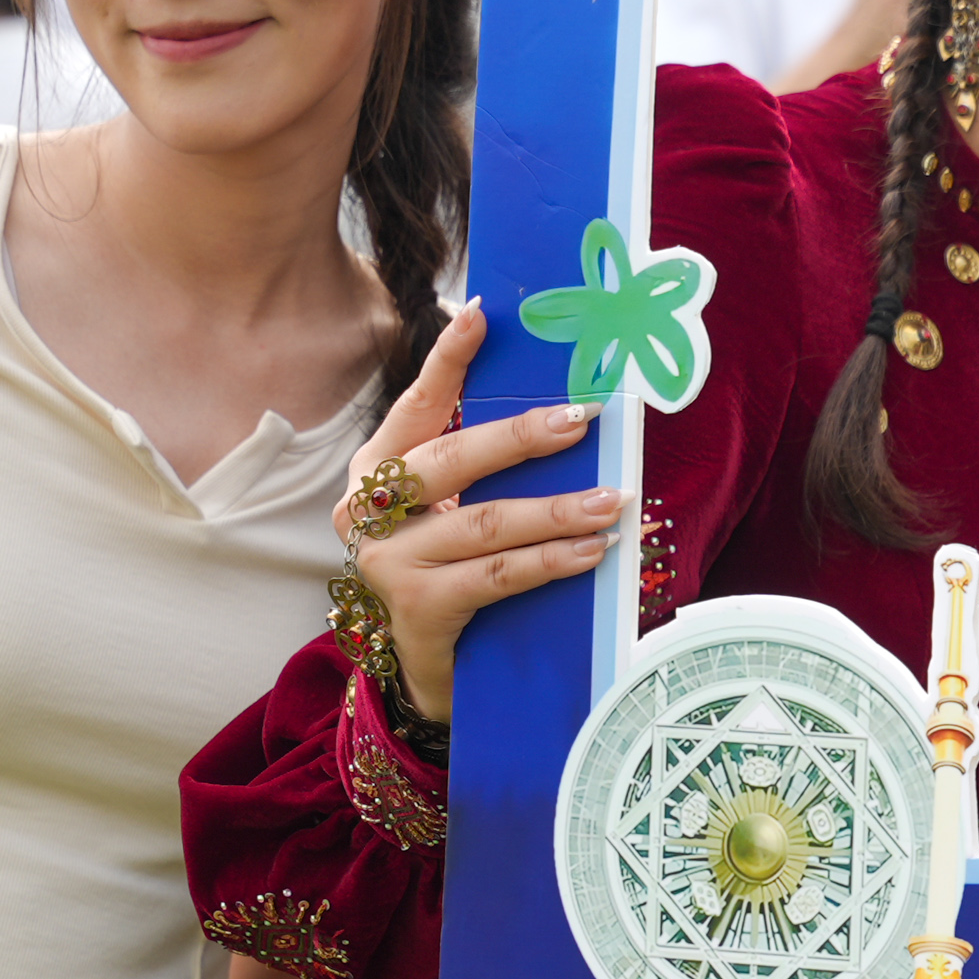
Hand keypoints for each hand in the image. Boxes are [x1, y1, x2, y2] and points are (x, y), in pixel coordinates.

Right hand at [346, 300, 629, 719]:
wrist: (428, 662)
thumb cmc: (450, 566)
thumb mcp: (452, 507)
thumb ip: (483, 463)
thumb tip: (558, 406)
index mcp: (375, 467)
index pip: (415, 405)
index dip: (447, 361)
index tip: (480, 315)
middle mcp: (367, 509)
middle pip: (450, 459)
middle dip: (520, 436)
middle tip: (582, 420)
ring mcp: (388, 560)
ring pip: (484, 522)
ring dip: (557, 510)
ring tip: (611, 500)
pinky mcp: (418, 607)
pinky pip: (497, 575)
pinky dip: (550, 561)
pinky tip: (590, 550)